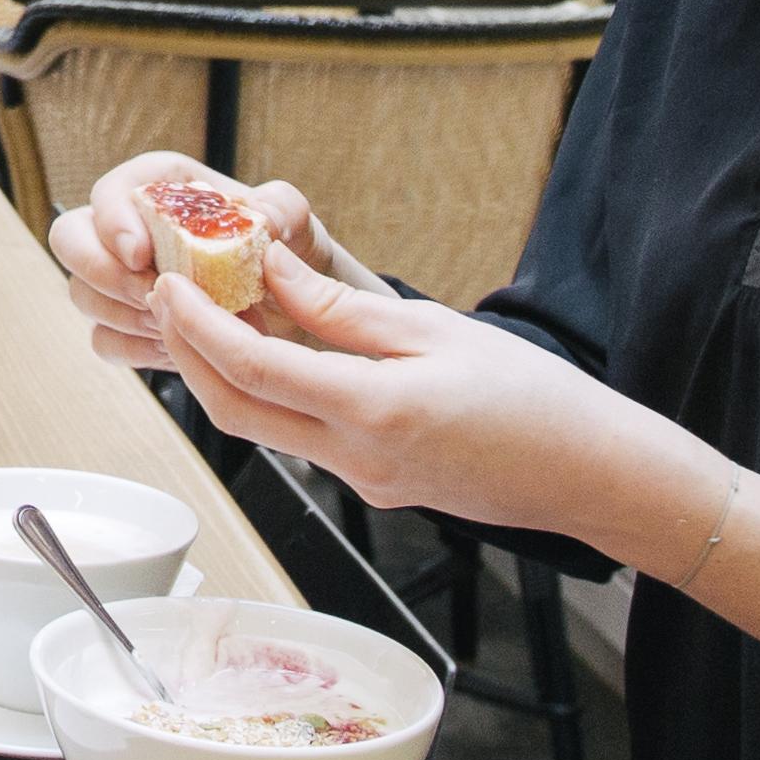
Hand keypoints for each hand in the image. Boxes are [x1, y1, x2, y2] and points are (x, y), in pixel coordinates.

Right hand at [45, 154, 332, 368]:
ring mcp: (123, 281)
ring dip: (125, 314)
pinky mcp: (127, 326)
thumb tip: (261, 217)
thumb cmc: (292, 259)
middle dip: (102, 271)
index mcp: (165, 190)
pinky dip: (136, 349)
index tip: (139, 253)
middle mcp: (133, 230)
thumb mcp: (298, 226)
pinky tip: (178, 350)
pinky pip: (104, 340)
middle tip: (151, 295)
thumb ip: (283, 209)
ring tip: (184, 325)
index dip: (113, 218)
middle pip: (71, 238)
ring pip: (83, 293)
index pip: (113, 189)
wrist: (302, 315)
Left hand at [155, 238, 759, 647]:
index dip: (197, 327)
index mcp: (373, 410)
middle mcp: (357, 457)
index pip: (253, 369)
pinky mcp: (377, 485)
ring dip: (224, 377)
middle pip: (236, 412)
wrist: (593, 475)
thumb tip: (272, 274)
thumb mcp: (436, 332)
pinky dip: (273, 395)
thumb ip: (344, 311)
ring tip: (208, 317)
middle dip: (188, 357)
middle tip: (167, 299)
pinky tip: (273, 353)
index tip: (167, 284)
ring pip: (264, 430)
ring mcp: (365, 480)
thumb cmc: (536, 398)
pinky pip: (304, 439)